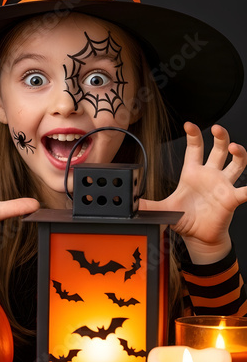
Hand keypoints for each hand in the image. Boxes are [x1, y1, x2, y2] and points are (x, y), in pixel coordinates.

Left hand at [141, 123, 246, 263]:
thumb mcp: (163, 209)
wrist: (198, 237)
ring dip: (239, 154)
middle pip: (219, 150)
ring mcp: (223, 185)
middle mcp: (210, 175)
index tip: (189, 124)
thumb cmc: (184, 219)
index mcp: (192, 173)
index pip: (194, 148)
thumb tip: (126, 203)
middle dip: (220, 137)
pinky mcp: (232, 199)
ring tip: (235, 148)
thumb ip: (145, 205)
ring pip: (236, 164)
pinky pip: (246, 191)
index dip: (194, 135)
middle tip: (217, 128)